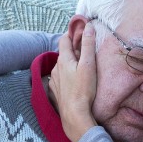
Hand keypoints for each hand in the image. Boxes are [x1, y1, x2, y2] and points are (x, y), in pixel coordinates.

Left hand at [49, 24, 97, 141]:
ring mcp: (54, 80)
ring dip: (69, 64)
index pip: (64, 39)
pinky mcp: (55, 91)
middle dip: (73, 50)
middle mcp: (56, 68)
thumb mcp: (89, 65)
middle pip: (63, 54)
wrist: (74, 114)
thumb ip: (88, 45)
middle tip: (84, 52)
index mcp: (64, 59)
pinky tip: (73, 82)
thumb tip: (88, 27)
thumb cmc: (83, 89)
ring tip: (80, 68)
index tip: (79, 31)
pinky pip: (59, 79)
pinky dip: (66, 76)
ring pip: (61, 67)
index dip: (71, 33)